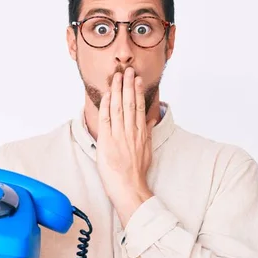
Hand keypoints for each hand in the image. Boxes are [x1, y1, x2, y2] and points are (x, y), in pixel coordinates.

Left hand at [96, 67, 156, 226]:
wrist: (129, 187)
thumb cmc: (136, 173)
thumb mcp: (146, 151)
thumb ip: (147, 133)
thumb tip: (150, 121)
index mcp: (141, 133)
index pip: (139, 107)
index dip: (137, 91)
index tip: (137, 79)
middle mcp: (131, 131)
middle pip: (130, 103)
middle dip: (128, 85)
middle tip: (128, 70)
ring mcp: (119, 135)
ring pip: (119, 107)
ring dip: (118, 90)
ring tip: (118, 76)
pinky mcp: (108, 141)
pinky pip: (107, 119)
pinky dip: (107, 105)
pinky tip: (108, 94)